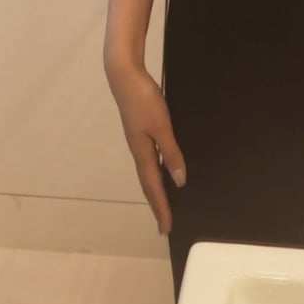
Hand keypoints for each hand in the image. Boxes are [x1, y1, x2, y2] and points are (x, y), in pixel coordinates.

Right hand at [108, 62, 186, 234]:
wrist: (124, 74)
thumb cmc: (143, 100)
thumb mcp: (162, 126)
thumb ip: (171, 152)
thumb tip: (179, 181)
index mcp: (142, 152)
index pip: (153, 187)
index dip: (161, 208)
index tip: (166, 229)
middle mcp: (138, 150)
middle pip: (149, 183)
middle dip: (157, 204)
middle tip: (164, 223)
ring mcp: (138, 139)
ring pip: (149, 170)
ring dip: (157, 188)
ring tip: (166, 201)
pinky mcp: (141, 128)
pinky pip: (151, 157)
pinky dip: (158, 168)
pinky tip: (166, 165)